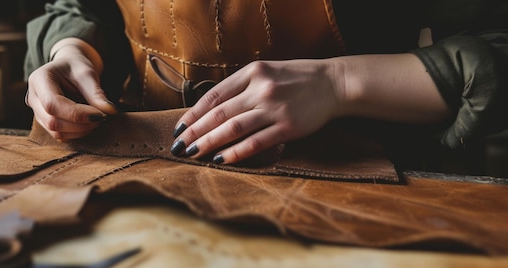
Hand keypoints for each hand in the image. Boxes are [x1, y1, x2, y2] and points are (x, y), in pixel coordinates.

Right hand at [26, 39, 117, 140]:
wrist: (69, 69)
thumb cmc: (76, 67)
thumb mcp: (87, 73)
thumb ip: (96, 93)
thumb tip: (110, 112)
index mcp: (39, 79)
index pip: (53, 104)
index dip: (77, 114)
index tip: (101, 115)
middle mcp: (33, 97)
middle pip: (53, 121)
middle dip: (81, 124)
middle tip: (103, 118)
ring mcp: (37, 112)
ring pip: (56, 132)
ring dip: (81, 130)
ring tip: (98, 118)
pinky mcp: (45, 123)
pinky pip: (61, 135)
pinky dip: (78, 132)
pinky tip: (89, 122)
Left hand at [171, 59, 343, 163]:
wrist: (333, 84)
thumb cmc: (295, 79)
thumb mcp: (266, 72)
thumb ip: (241, 87)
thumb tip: (210, 109)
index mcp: (252, 73)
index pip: (214, 96)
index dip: (193, 113)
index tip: (179, 128)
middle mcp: (260, 89)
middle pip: (219, 114)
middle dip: (195, 132)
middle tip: (178, 146)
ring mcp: (274, 108)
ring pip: (233, 128)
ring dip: (209, 143)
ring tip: (193, 154)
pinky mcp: (288, 127)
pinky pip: (256, 142)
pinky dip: (236, 152)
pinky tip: (221, 159)